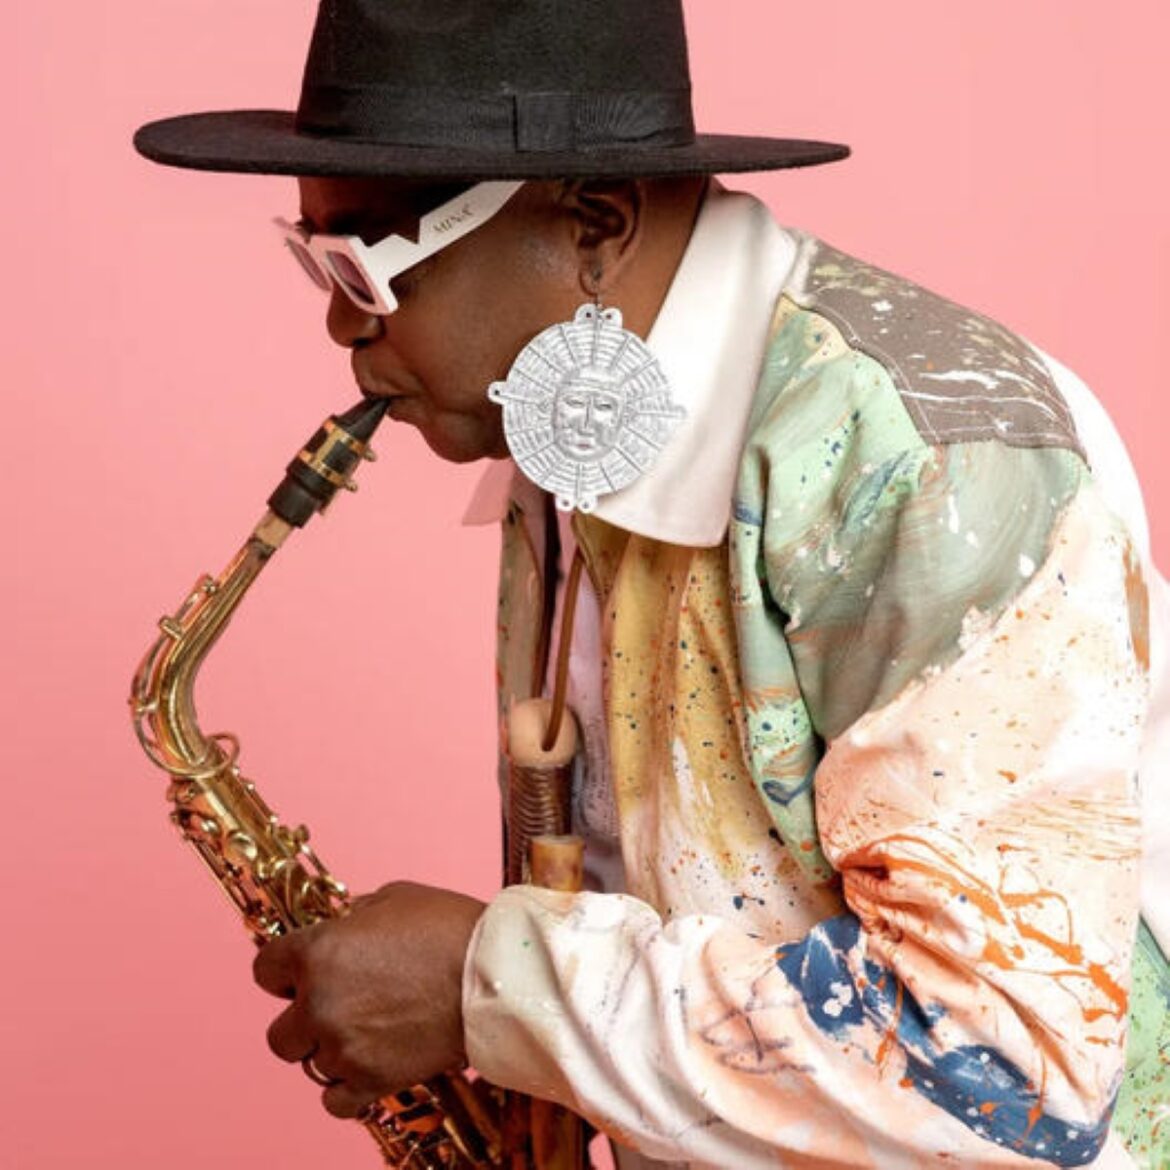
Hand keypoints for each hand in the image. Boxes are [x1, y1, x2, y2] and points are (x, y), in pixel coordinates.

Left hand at [252, 880, 484, 1117]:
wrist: (493, 974)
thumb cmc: (447, 927)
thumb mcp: (394, 897)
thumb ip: (354, 916)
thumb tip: (342, 927)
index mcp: (317, 952)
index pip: (265, 970)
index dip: (285, 971)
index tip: (303, 974)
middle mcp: (319, 1003)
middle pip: (280, 1031)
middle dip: (305, 1019)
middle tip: (341, 1007)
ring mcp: (342, 1047)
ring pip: (309, 1064)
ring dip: (333, 1050)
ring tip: (369, 1033)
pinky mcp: (370, 1081)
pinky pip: (335, 1100)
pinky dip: (349, 1087)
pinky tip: (371, 1064)